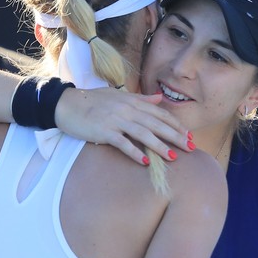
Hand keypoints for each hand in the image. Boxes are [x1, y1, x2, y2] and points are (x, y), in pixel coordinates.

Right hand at [55, 87, 192, 164]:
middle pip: (157, 124)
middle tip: (191, 147)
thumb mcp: (118, 96)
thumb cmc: (92, 100)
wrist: (67, 104)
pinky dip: (136, 153)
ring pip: (144, 134)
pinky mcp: (105, 131)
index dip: (176, 124)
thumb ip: (140, 99)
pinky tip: (146, 162)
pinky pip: (124, 143)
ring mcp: (116, 120)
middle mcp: (127, 109)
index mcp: (132, 101)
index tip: (189, 135)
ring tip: (174, 156)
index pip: (159, 113)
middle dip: (176, 136)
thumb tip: (159, 98)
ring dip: (160, 146)